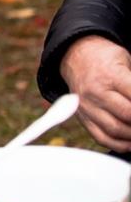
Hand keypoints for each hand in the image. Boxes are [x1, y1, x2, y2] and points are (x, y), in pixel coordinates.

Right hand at [59, 35, 130, 150]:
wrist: (75, 56)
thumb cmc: (106, 58)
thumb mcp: (126, 60)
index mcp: (110, 75)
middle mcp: (96, 92)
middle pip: (127, 115)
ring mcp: (87, 106)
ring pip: (115, 129)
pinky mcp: (82, 116)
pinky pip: (100, 137)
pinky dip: (118, 144)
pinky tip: (129, 142)